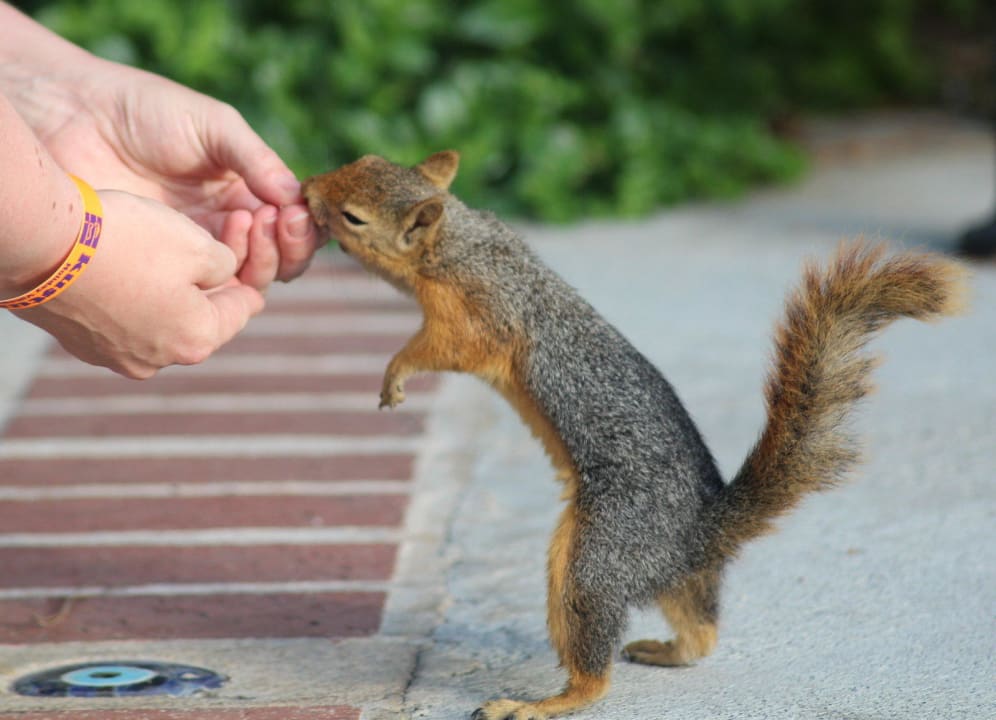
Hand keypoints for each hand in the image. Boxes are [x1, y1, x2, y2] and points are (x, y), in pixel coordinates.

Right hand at [14, 190, 264, 378]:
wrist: (41, 244)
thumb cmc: (128, 241)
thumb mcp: (198, 245)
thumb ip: (226, 265)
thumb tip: (225, 273)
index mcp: (197, 340)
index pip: (242, 308)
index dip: (247, 276)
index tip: (247, 255)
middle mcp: (158, 360)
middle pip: (199, 321)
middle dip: (204, 287)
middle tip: (204, 251)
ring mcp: (115, 357)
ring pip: (159, 321)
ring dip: (165, 293)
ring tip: (158, 256)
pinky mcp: (81, 344)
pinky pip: (119, 320)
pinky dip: (127, 298)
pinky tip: (120, 267)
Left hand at [16, 59, 320, 288]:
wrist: (79, 121)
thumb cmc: (148, 112)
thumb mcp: (215, 126)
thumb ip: (257, 160)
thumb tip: (296, 199)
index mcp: (248, 193)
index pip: (293, 226)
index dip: (303, 226)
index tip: (292, 211)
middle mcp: (230, 226)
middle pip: (280, 260)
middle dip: (288, 245)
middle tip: (275, 220)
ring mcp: (198, 250)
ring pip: (250, 279)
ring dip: (261, 258)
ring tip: (244, 221)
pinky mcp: (168, 268)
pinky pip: (209, 288)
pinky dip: (223, 272)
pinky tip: (212, 240)